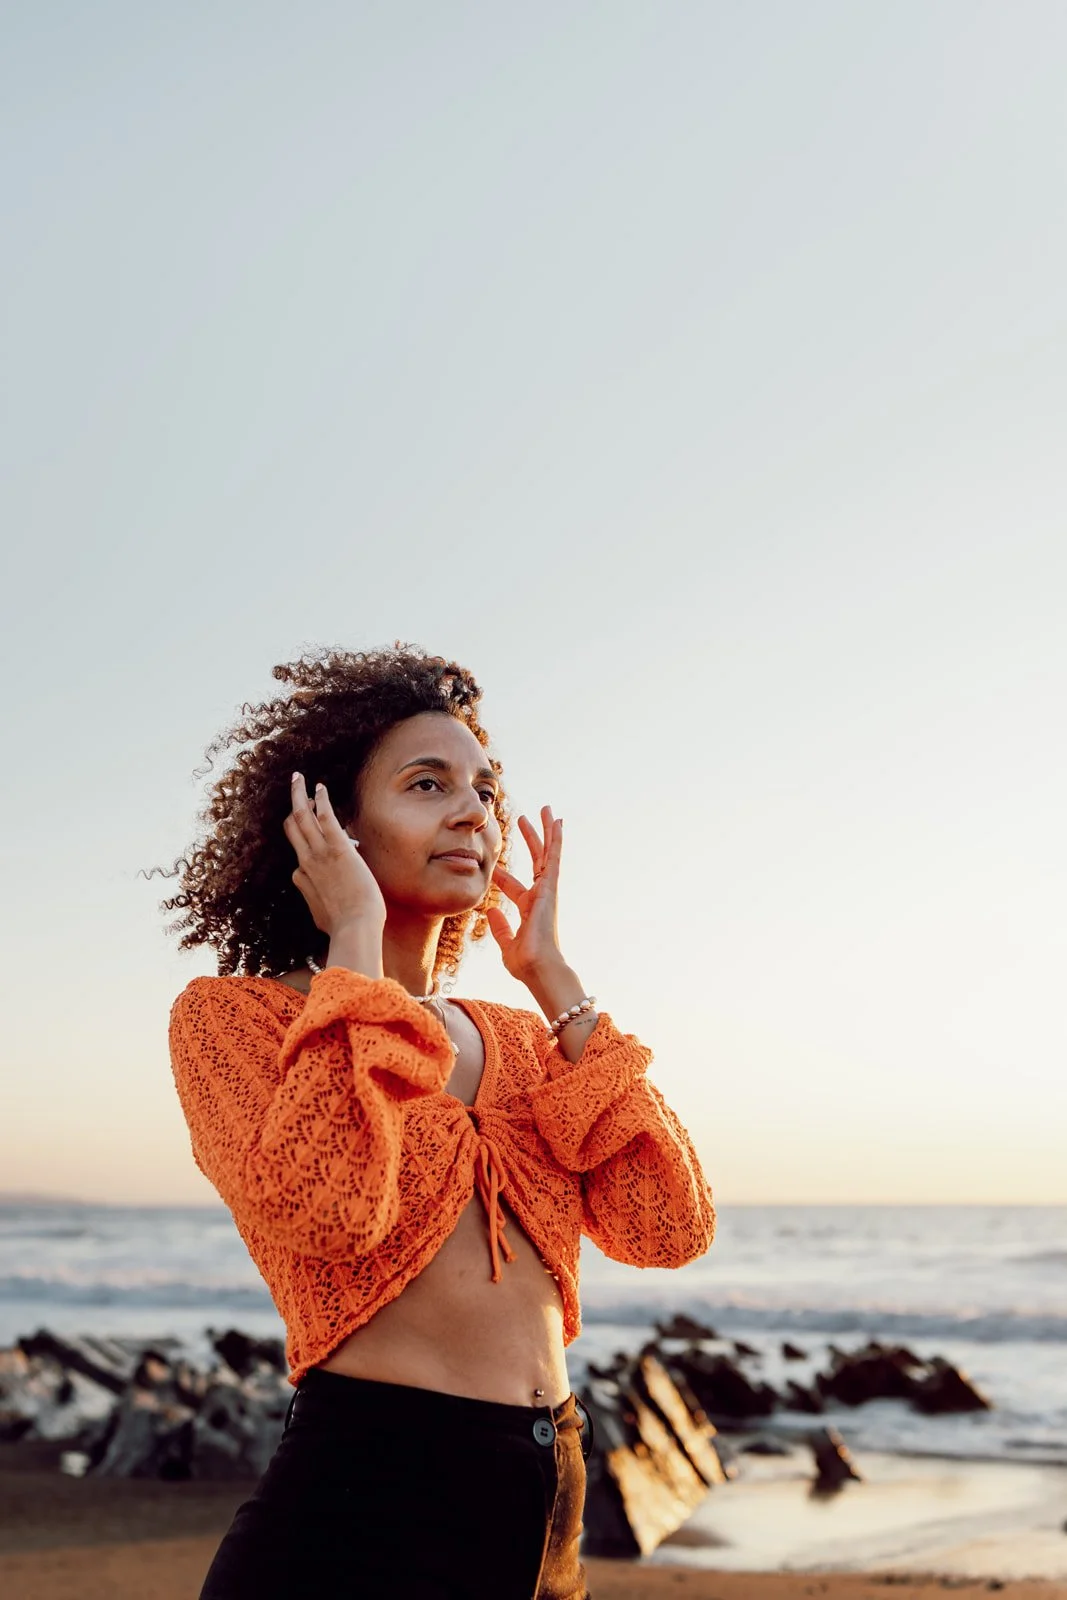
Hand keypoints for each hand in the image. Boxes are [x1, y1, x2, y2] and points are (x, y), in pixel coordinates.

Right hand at [283, 774, 385, 936]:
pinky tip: (320, 786)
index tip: (319, 826)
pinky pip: (325, 817)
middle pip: (291, 826)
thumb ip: (315, 899)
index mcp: (303, 876)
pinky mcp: (338, 848)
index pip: (298, 849)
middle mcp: (306, 861)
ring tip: (298, 777)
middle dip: (292, 803)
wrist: (354, 928)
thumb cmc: (343, 927)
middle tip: (294, 786)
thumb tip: (315, 894)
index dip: (306, 836)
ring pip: (301, 816)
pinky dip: (321, 800)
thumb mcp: (320, 914)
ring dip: (299, 794)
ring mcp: (320, 854)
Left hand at [486, 806, 564, 982]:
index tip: (491, 867)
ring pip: (548, 853)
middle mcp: (540, 897)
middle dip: (531, 841)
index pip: (513, 887)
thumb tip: (489, 912)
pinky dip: (556, 839)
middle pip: (536, 862)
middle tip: (524, 820)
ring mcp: (547, 890)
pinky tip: (557, 822)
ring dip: (546, 831)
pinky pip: (554, 858)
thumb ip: (500, 927)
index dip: (501, 877)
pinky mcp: (550, 887)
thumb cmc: (526, 964)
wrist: (539, 968)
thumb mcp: (507, 943)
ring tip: (546, 810)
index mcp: (529, 910)